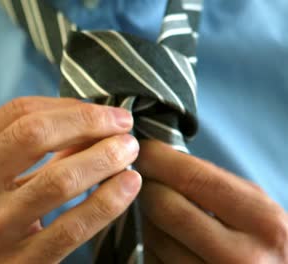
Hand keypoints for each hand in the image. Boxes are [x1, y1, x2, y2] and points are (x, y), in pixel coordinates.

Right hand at [0, 97, 141, 262]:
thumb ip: (17, 151)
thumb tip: (83, 127)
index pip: (18, 112)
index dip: (69, 106)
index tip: (101, 111)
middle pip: (35, 135)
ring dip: (104, 158)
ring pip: (58, 181)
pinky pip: (72, 228)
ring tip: (128, 151)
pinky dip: (107, 202)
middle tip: (122, 124)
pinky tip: (127, 187)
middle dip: (89, 122)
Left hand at [135, 140, 287, 263]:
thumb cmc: (262, 244)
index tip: (145, 152)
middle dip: (148, 190)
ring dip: (148, 221)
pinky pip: (152, 261)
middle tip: (146, 183)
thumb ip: (214, 185)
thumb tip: (160, 159)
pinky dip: (150, 248)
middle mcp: (242, 256)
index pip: (193, 179)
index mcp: (262, 221)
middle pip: (166, 208)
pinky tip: (166, 243)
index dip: (159, 160)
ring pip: (154, 238)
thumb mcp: (256, 210)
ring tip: (161, 218)